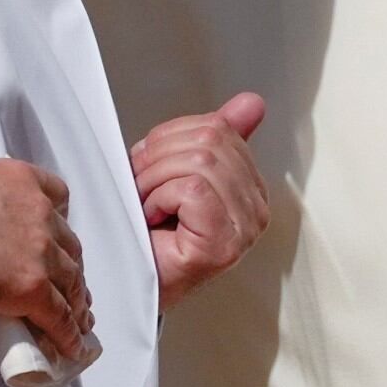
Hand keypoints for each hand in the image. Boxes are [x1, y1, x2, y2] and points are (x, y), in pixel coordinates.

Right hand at [0, 157, 91, 351]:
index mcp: (22, 180)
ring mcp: (39, 252)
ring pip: (71, 283)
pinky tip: (70, 348)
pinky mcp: (30, 288)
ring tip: (77, 322)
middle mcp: (39, 213)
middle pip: (68, 247)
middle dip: (70, 269)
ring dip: (75, 304)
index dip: (59, 225)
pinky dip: (68, 334)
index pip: (58, 200)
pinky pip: (58, 316)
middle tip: (69, 288)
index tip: (57, 241)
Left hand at [135, 93, 270, 304]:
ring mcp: (245, 229)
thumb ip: (213, 137)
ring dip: (156, 180)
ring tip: (148, 205)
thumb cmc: (147, 232)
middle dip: (160, 157)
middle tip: (142, 187)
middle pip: (210, 141)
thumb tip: (252, 103)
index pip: (218, 129)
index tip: (150, 168)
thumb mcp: (176, 170)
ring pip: (200, 162)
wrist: (128, 282)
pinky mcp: (224, 244)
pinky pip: (192, 189)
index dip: (171, 138)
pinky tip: (156, 220)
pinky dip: (161, 198)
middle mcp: (257, 209)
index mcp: (250, 187)